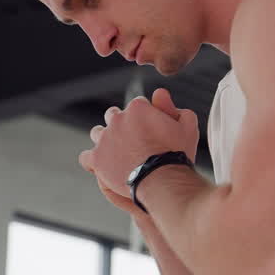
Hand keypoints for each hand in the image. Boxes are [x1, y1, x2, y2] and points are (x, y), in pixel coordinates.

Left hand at [80, 88, 199, 200]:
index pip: (138, 104)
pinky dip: (93, 160)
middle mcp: (118, 119)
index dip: (147, 116)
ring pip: (98, 133)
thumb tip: (160, 94)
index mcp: (138, 107)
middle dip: (123, 125)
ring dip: (106, 139)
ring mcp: (105, 139)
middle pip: (114, 115)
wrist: (164, 180)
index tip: (152, 130)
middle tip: (136, 141)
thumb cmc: (177, 154)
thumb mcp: (187, 126)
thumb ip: (175, 107)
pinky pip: (86, 157)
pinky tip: (103, 165)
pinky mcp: (97, 159)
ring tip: (119, 153)